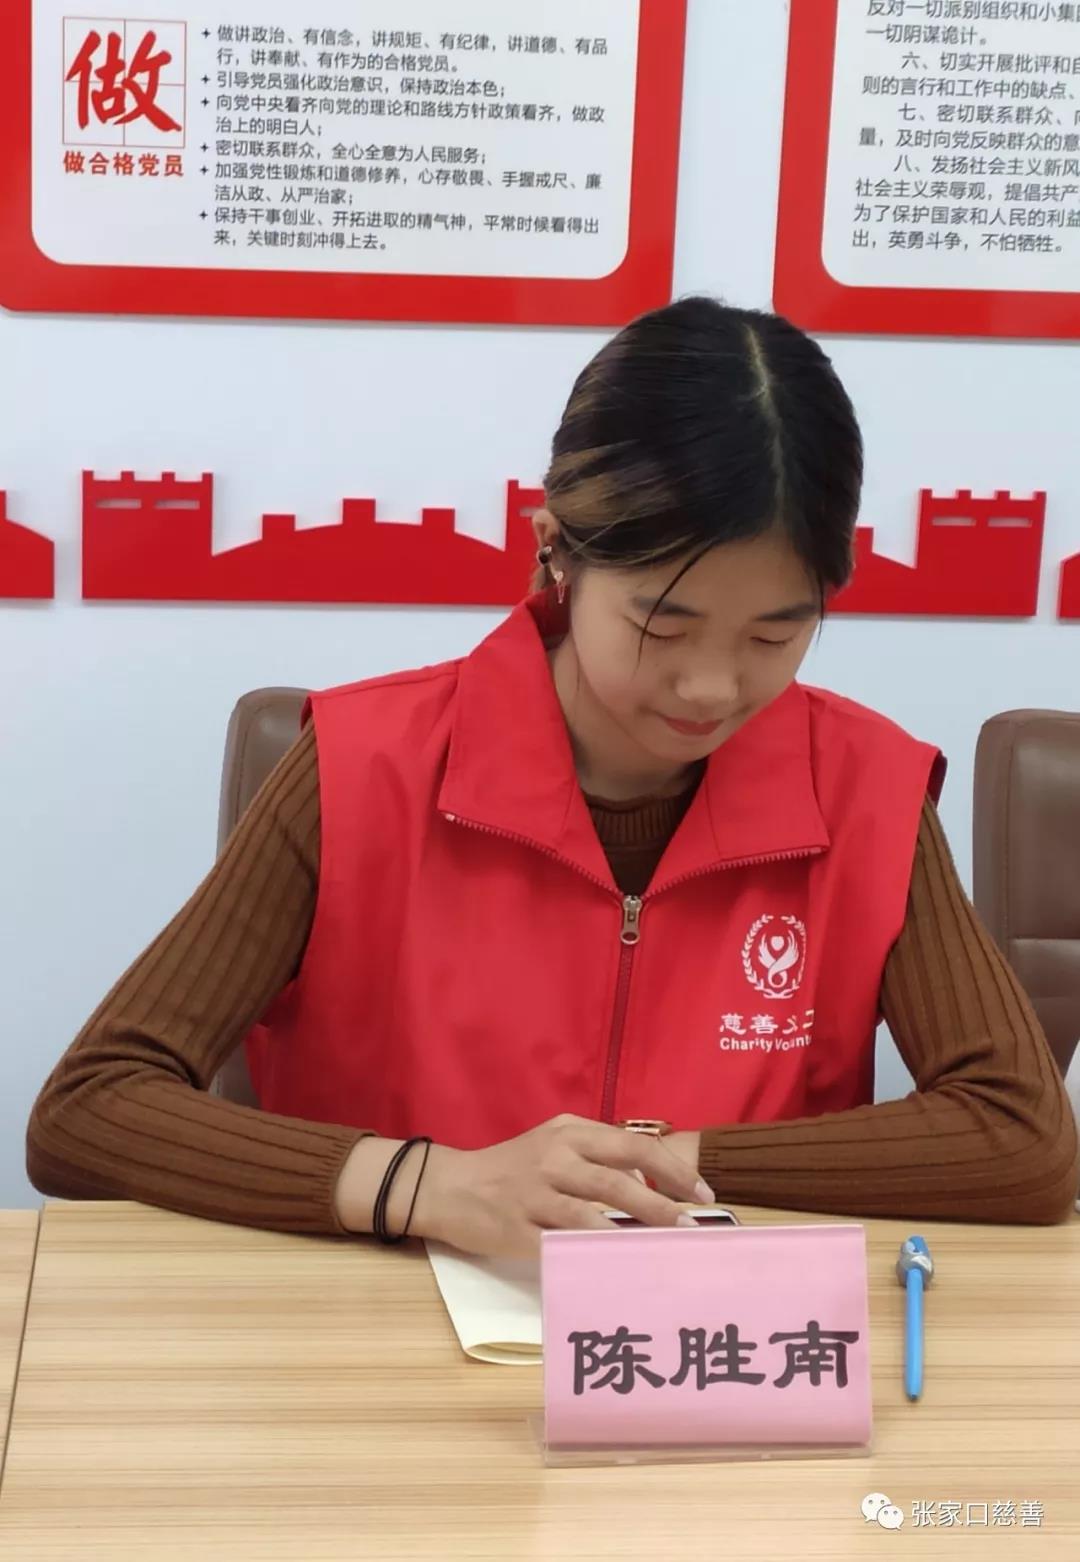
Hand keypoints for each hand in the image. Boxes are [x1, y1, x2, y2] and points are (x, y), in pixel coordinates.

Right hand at [413, 1114, 714, 1259]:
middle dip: (666, 1203)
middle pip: (622, 1176)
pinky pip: (566, 1241)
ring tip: (668, 1246)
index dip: (673, 1169)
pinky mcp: (520, 1226)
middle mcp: (556, 1155)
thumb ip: (597, 1156)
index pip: (633, 1144)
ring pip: (597, 1210)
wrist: (450, 1187)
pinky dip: (597, 1252)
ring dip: (639, 1229)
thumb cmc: (511, 1170)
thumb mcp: (554, 1146)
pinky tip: (620, 1264)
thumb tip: (650, 1182)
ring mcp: (536, 1191)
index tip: (701, 1192)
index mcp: (570, 1132)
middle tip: (694, 1225)